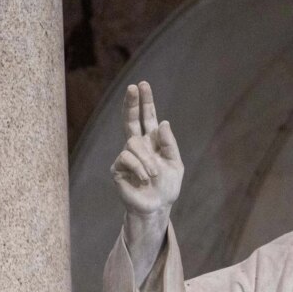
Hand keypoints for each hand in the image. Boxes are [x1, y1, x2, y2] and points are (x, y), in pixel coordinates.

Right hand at [110, 81, 182, 215]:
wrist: (157, 207)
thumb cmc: (167, 186)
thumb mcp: (175, 164)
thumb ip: (169, 144)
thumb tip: (162, 122)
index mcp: (152, 142)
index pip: (147, 118)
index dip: (145, 102)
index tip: (142, 85)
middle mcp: (138, 146)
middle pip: (130, 120)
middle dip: (132, 103)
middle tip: (133, 87)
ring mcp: (126, 156)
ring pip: (132, 143)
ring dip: (147, 159)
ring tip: (153, 174)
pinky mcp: (117, 168)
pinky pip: (127, 158)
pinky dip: (139, 168)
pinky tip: (143, 179)